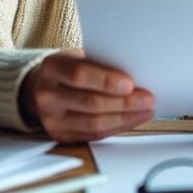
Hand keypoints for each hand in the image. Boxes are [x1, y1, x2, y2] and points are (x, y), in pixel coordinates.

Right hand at [20, 50, 153, 142]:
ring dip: (125, 118)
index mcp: (52, 68)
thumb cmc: (70, 68)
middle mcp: (48, 95)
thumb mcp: (80, 57)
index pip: (80, 75)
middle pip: (90, 102)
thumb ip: (101, 63)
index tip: (130, 84)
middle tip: (147, 99)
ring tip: (145, 110)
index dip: (106, 81)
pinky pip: (95, 135)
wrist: (44, 87)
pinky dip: (118, 127)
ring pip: (94, 123)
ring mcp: (52, 119)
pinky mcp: (61, 135)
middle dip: (124, 103)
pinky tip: (132, 119)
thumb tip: (137, 74)